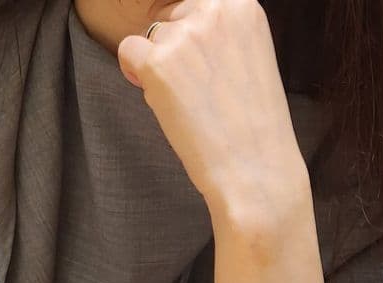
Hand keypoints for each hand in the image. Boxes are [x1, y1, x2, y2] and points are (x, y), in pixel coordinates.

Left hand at [117, 0, 307, 216]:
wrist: (254, 167)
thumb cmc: (253, 124)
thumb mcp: (249, 59)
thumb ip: (222, 36)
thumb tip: (176, 32)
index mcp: (242, 5)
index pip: (195, 5)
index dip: (189, 37)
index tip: (200, 68)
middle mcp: (214, 10)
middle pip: (170, 18)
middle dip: (172, 50)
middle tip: (192, 90)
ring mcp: (185, 36)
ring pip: (151, 37)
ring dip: (157, 67)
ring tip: (185, 102)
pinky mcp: (158, 64)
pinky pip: (128, 51)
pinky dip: (134, 74)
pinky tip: (160, 100)